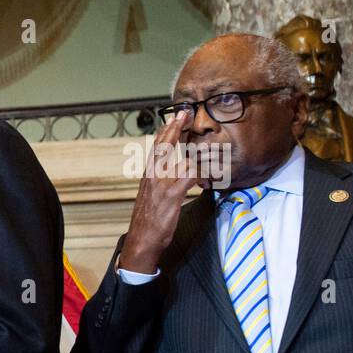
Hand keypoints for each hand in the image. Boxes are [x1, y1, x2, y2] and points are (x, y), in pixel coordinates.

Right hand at [119, 108, 194, 273]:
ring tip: (210, 144)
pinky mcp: (172, 194)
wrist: (142, 239)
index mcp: (148, 175)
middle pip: (164, 145)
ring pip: (182, 159)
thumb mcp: (152, 196)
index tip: (174, 117)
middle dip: (175, 127)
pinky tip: (211, 176)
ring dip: (198, 152)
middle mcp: (153, 175)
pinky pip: (192, 176)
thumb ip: (162, 181)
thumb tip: (176, 173)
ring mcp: (162, 184)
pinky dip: (203, 173)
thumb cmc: (149, 220)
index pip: (156, 147)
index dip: (166, 131)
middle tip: (184, 112)